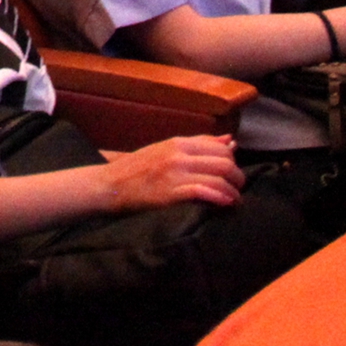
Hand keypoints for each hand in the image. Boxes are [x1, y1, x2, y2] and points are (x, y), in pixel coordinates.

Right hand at [99, 134, 242, 210]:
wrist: (109, 185)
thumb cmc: (138, 169)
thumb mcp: (167, 150)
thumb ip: (199, 145)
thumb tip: (231, 141)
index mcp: (179, 143)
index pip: (220, 148)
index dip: (232, 163)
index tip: (231, 176)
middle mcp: (179, 155)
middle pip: (224, 163)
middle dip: (237, 179)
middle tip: (236, 190)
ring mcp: (174, 173)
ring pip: (218, 178)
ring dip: (232, 192)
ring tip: (233, 201)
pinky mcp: (170, 193)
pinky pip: (204, 192)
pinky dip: (219, 198)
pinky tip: (225, 204)